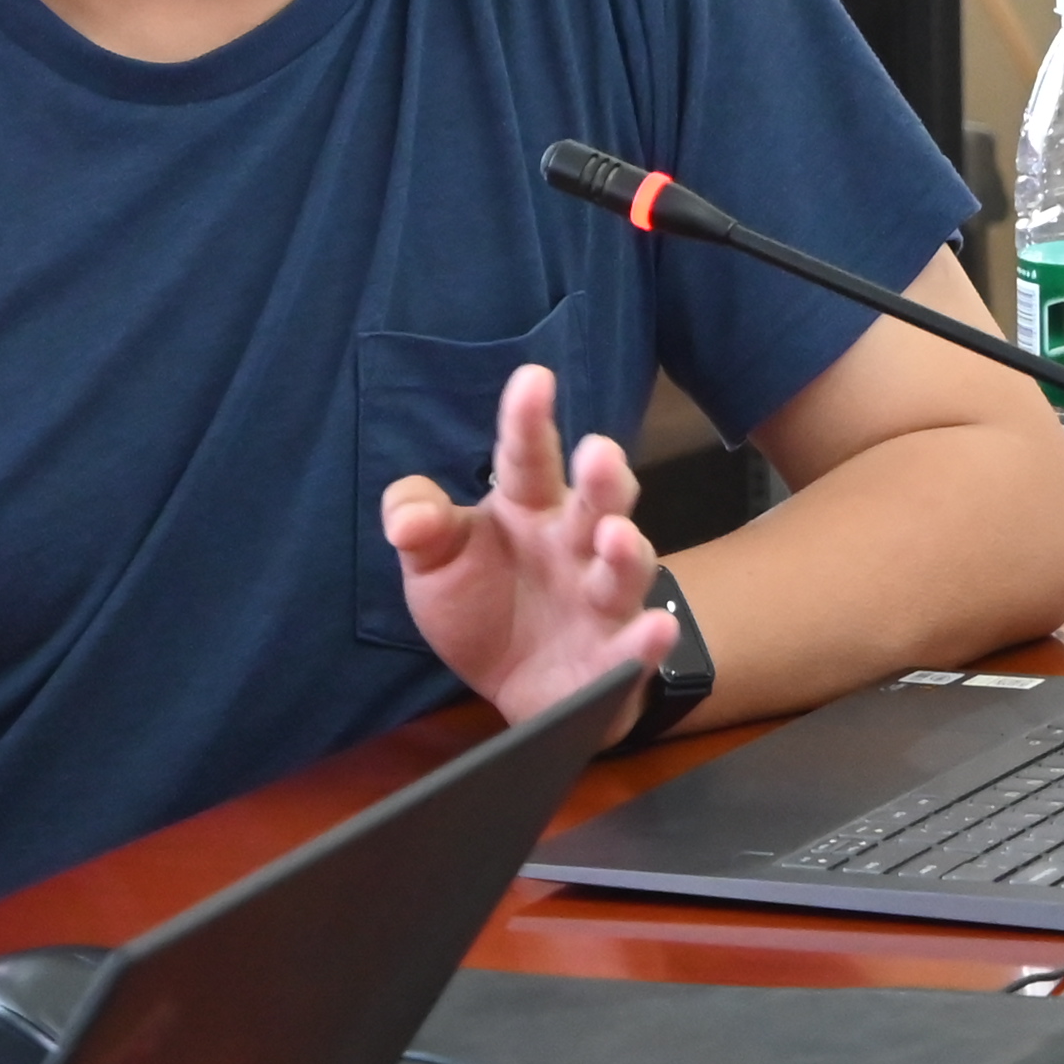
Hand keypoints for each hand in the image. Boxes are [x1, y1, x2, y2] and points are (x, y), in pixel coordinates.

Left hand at [383, 363, 679, 729]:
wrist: (514, 684)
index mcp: (528, 508)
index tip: (534, 379)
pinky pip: (636, 645)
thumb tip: (405, 518)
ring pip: (624, 567)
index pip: (528, 458)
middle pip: (596, 502)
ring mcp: (601, 598)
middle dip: (601, 477)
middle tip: (598, 451)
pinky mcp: (615, 654)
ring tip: (615, 537)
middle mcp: (574, 543)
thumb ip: (420, 525)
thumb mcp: (435, 563)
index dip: (529, 421)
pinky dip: (648, 640)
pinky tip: (657, 629)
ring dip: (626, 551)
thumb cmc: (480, 602)